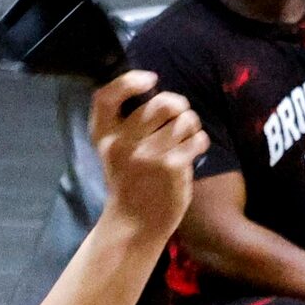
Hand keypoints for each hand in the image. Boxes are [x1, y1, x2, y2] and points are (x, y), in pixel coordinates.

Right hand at [90, 71, 206, 242]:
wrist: (134, 225)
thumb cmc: (129, 182)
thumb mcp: (114, 152)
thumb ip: (127, 125)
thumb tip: (161, 94)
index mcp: (104, 136)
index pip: (105, 96)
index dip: (129, 81)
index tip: (150, 79)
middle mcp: (122, 143)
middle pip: (161, 103)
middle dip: (179, 104)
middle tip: (181, 115)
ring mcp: (147, 155)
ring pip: (184, 120)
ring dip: (192, 125)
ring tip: (187, 137)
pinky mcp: (171, 167)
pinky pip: (196, 139)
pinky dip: (199, 141)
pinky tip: (193, 151)